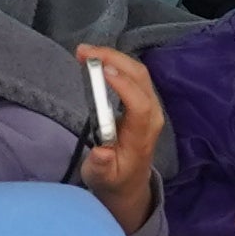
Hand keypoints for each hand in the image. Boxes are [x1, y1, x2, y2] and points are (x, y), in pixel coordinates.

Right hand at [69, 49, 167, 222]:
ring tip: (84, 52)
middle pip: (140, 78)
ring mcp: (150, 106)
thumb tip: (102, 152)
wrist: (129, 183)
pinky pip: (134, 74)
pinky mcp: (144, 100)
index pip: (139, 104)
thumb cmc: (114, 179)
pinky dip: (115, 62)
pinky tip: (97, 59)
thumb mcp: (103, 179)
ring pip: (138, 72)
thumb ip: (102, 166)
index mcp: (142, 136)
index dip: (124, 85)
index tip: (102, 71)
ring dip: (113, 57)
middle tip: (83, 52)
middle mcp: (151, 116)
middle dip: (114, 60)